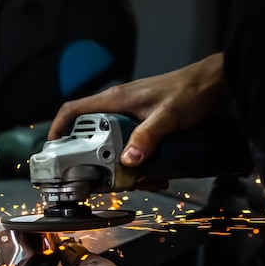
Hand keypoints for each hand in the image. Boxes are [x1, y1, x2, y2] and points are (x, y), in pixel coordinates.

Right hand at [48, 53, 228, 189]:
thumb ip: (147, 137)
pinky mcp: (141, 123)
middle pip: (89, 133)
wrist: (210, 85)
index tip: (54, 150)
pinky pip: (127, 143)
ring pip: (110, 142)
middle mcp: (117, 107)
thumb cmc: (188, 93)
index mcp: (115, 100)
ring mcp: (129, 115)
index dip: (58, 128)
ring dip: (118, 164)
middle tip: (101, 177)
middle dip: (92, 157)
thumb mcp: (166, 117)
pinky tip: (150, 173)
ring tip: (135, 180)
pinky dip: (134, 160)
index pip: (73, 110)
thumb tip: (128, 160)